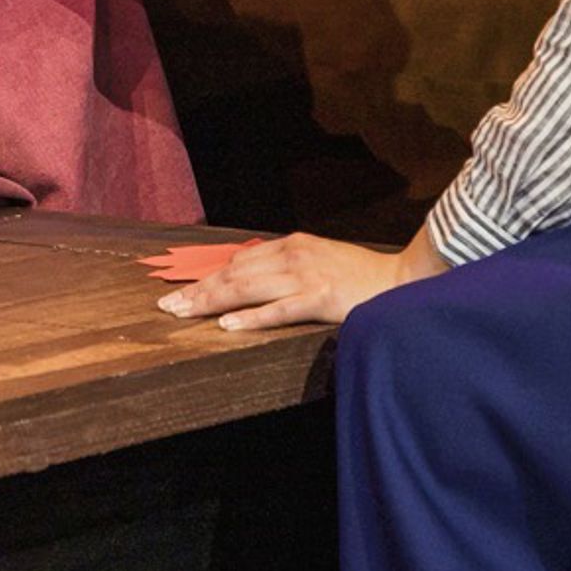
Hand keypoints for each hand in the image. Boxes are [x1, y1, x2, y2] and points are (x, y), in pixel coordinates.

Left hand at [157, 232, 432, 332]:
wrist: (401, 282)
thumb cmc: (359, 277)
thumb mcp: (318, 260)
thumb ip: (285, 265)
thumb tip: (247, 273)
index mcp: (292, 245)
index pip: (238, 261)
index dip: (207, 275)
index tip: (180, 289)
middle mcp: (294, 255)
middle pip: (235, 274)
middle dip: (199, 290)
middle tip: (168, 306)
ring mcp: (306, 276)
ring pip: (247, 288)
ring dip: (212, 301)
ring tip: (185, 313)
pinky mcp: (320, 298)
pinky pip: (278, 309)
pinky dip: (250, 317)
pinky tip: (227, 325)